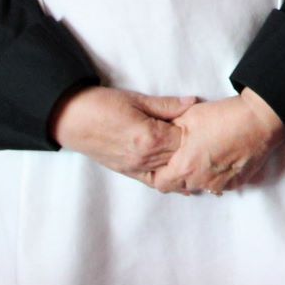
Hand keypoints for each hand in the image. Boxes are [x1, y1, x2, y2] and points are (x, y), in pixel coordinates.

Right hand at [49, 87, 198, 184]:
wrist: (70, 119)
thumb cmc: (101, 105)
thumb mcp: (136, 99)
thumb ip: (167, 105)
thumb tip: (193, 102)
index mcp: (150, 137)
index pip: (186, 138)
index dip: (198, 131)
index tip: (208, 125)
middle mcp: (145, 157)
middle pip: (181, 157)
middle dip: (196, 150)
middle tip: (214, 144)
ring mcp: (136, 167)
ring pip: (171, 172)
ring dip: (186, 167)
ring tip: (206, 165)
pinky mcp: (128, 172)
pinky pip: (154, 181)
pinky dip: (170, 182)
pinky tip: (186, 184)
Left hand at [156, 90, 284, 195]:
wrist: (259, 119)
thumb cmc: (223, 116)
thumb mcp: (187, 117)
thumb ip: (168, 131)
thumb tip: (158, 137)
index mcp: (185, 167)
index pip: (161, 183)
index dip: (159, 173)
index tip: (164, 162)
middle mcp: (201, 181)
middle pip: (180, 186)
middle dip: (179, 174)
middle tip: (185, 156)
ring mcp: (220, 184)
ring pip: (200, 186)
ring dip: (198, 175)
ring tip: (205, 155)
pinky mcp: (236, 183)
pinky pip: (219, 184)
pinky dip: (216, 175)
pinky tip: (221, 158)